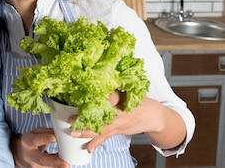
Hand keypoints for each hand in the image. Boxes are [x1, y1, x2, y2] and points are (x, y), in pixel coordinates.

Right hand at [11, 128, 69, 167]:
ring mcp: (35, 165)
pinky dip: (58, 166)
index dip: (44, 139)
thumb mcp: (36, 133)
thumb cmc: (32, 141)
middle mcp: (30, 156)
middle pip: (42, 160)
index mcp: (27, 142)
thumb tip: (61, 132)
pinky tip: (63, 164)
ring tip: (67, 165)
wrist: (25, 154)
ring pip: (48, 167)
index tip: (54, 138)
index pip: (35, 140)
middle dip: (54, 162)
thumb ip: (47, 132)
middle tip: (66, 164)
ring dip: (58, 166)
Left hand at [68, 93, 185, 152]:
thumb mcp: (128, 90)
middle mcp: (120, 111)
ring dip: (87, 132)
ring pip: (101, 128)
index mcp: (122, 98)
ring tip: (74, 132)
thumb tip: (94, 76)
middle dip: (85, 117)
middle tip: (70, 119)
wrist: (154, 116)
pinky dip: (97, 142)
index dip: (93, 96)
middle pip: (101, 114)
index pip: (107, 96)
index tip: (79, 94)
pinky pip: (106, 137)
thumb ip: (112, 86)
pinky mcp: (118, 130)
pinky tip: (89, 148)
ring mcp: (119, 123)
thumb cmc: (138, 101)